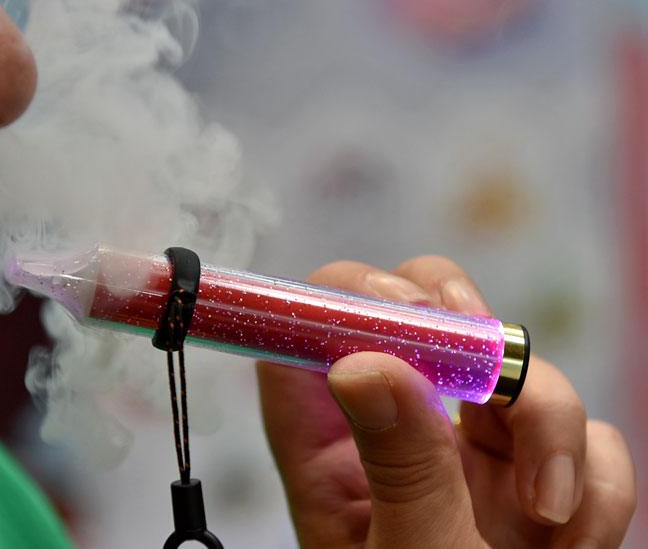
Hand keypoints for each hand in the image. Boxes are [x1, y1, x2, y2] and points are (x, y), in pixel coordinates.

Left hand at [258, 256, 635, 547]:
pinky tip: (568, 540)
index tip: (400, 312)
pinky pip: (589, 431)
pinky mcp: (541, 472)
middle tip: (485, 362)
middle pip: (414, 313)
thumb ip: (398, 462)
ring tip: (544, 521)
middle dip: (463, 325)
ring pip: (516, 365)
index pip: (306, 340)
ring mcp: (475, 451)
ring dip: (550, 427)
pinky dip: (596, 480)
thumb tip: (363, 361)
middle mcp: (400, 435)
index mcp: (331, 454)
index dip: (343, 299)